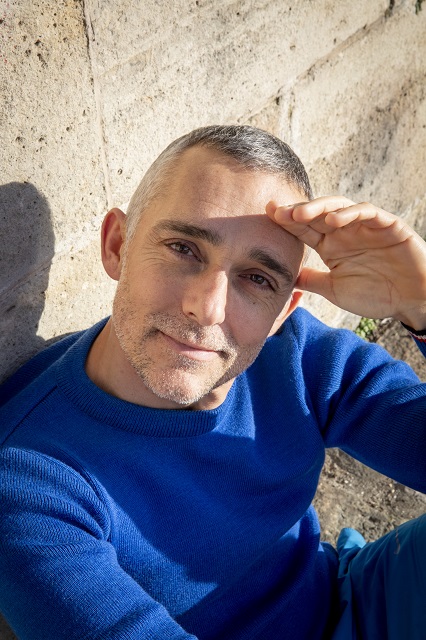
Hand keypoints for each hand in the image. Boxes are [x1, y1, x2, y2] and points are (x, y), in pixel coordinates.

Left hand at [266, 196, 425, 329]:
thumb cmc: (376, 295)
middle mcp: (345, 231)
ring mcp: (366, 226)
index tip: (268, 214)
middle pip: (317, 214)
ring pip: (339, 207)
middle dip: (297, 211)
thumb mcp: (335, 290)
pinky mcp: (388, 225)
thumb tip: (284, 277)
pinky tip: (334, 221)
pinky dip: (351, 213)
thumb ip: (312, 281)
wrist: (411, 302)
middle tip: (277, 211)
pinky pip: (368, 212)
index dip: (287, 221)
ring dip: (318, 208)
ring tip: (300, 214)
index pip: (305, 228)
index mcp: (331, 245)